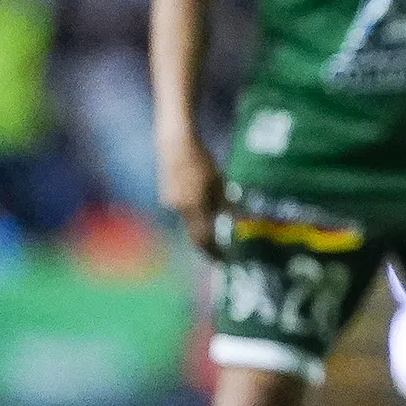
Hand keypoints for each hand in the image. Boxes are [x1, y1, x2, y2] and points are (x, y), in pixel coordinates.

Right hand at [159, 138, 228, 255]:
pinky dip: (194, 212)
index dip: (212, 252)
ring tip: (214, 225)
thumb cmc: (201, 161)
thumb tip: (238, 221)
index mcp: (194, 207)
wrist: (175, 145)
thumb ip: (226, 205)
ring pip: (189, 220)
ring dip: (202, 225)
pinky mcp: (166, 194)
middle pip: (195, 232)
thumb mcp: (219, 183)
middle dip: (207, 241)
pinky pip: (183, 209)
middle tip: (220, 247)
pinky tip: (201, 203)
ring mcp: (170, 202)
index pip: (203, 238)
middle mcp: (180, 209)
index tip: (222, 260)